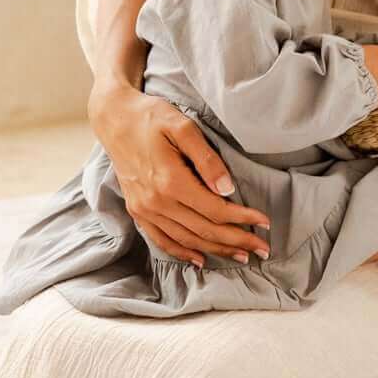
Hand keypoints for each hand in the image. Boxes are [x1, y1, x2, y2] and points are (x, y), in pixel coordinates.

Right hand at [88, 83, 271, 267]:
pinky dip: (182, 252)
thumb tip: (227, 190)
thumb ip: (207, 159)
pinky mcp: (137, 211)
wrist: (114, 119)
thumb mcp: (183, 127)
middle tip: (262, 249)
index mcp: (170, 180)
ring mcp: (144, 209)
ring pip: (186, 239)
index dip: (242, 219)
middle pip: (204, 230)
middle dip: (237, 241)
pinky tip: (201, 259)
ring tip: (241, 256)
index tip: (264, 222)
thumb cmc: (151, 117)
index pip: (215, 210)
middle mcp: (156, 201)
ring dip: (216, 250)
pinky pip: (161, 240)